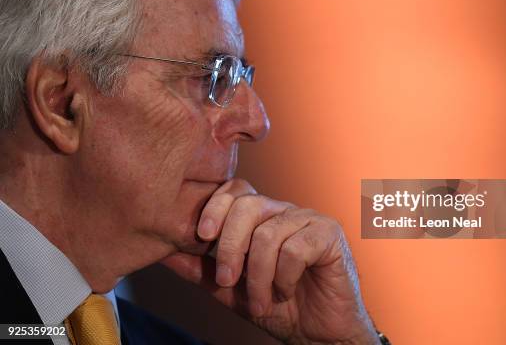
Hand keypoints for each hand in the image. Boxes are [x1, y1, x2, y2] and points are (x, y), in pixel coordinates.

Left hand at [162, 179, 378, 343]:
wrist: (317, 334)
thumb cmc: (277, 307)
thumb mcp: (230, 290)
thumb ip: (201, 269)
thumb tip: (162, 253)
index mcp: (261, 218)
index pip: (236, 190)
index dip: (216, 206)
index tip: (202, 236)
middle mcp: (284, 212)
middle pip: (248, 206)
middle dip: (230, 246)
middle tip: (228, 280)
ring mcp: (308, 219)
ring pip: (268, 233)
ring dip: (258, 276)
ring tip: (262, 301)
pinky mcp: (329, 234)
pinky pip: (294, 247)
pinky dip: (284, 277)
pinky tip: (287, 290)